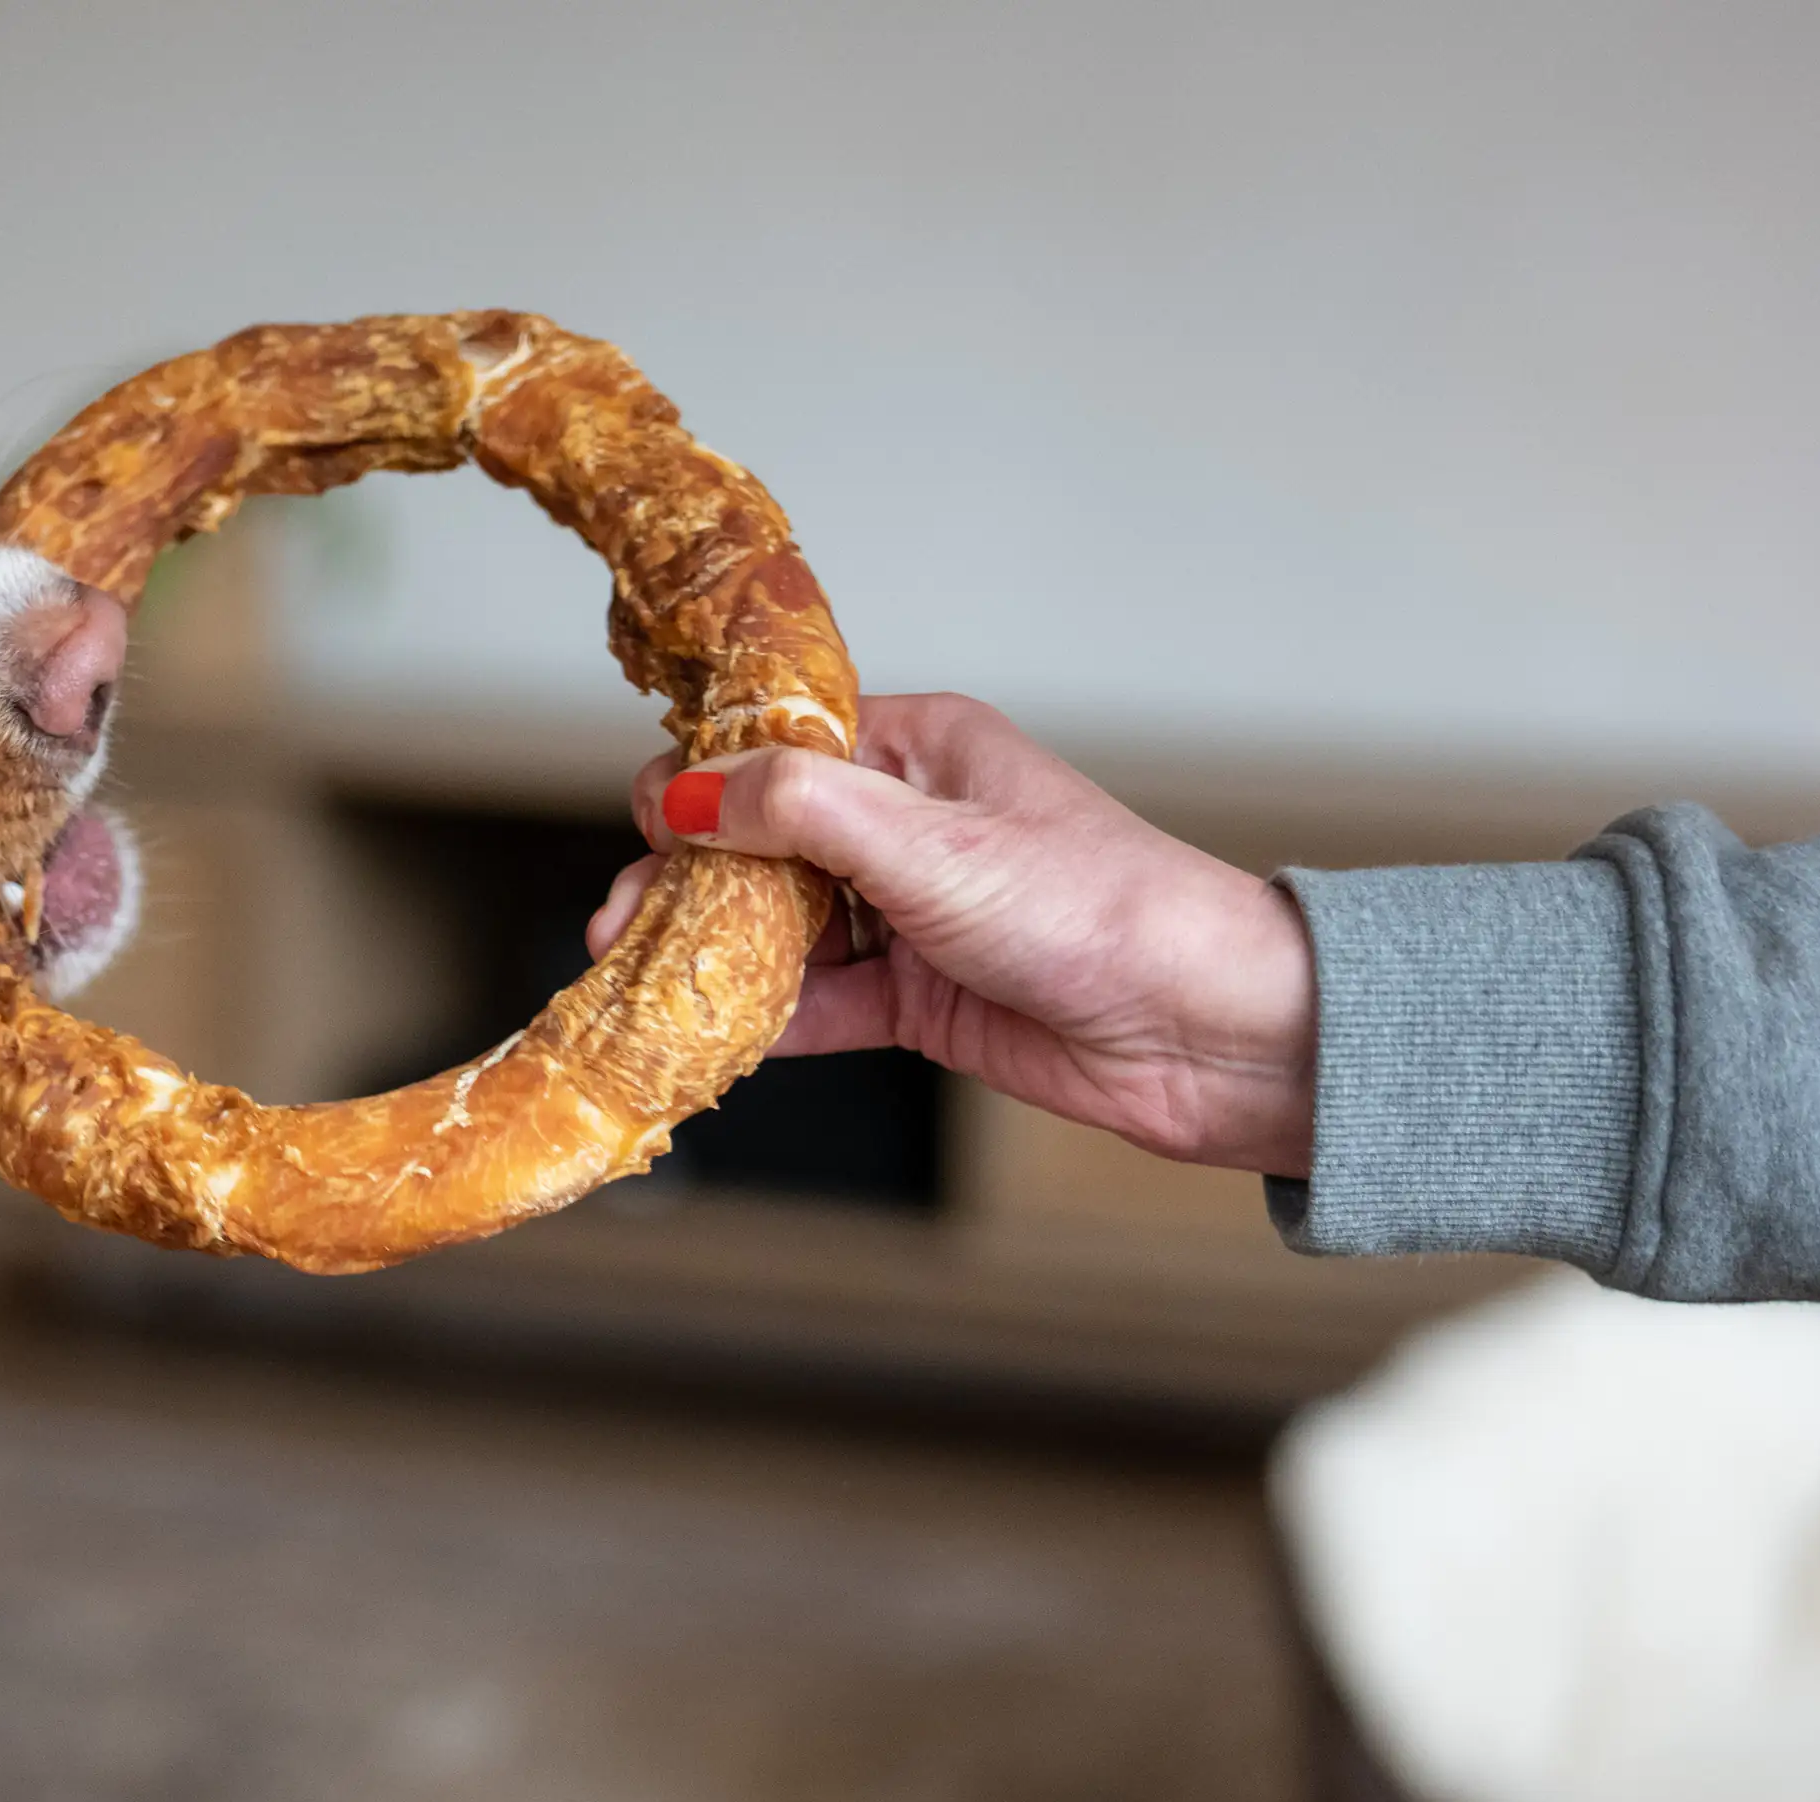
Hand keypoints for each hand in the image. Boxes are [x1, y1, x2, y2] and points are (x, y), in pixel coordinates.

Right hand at [590, 694, 1319, 1174]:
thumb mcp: (933, 844)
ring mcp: (912, 915)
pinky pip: (818, 1004)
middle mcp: (909, 823)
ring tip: (639, 987)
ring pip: (781, 928)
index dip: (700, 782)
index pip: (777, 747)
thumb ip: (799, 811)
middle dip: (684, 883)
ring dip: (713, 957)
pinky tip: (708, 1036)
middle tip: (615, 932)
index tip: (642, 831)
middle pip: (760, 844)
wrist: (1205, 1031)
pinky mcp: (921, 999)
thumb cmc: (1102, 911)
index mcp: (920, 748)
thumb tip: (680, 789)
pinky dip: (764, 1021)